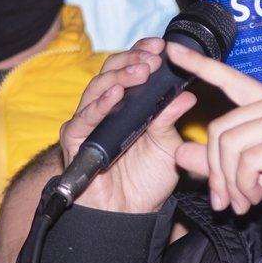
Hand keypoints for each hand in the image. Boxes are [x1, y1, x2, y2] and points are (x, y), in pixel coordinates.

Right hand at [59, 37, 196, 213]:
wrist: (128, 216)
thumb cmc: (147, 181)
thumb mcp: (167, 148)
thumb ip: (172, 122)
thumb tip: (187, 97)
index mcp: (129, 105)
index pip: (131, 69)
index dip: (143, 54)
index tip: (161, 46)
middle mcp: (107, 108)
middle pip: (112, 72)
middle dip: (133, 60)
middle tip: (153, 57)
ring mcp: (89, 123)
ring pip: (98, 88)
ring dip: (120, 77)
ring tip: (140, 71)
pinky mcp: (75, 141)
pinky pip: (83, 119)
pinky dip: (99, 105)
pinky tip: (116, 95)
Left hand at [166, 42, 261, 231]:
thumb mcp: (250, 175)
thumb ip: (218, 162)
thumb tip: (179, 151)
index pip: (229, 79)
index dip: (199, 65)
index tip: (173, 50)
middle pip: (219, 128)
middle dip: (215, 171)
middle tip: (224, 200)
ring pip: (230, 145)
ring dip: (230, 182)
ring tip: (241, 202)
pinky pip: (247, 161)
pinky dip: (244, 186)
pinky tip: (255, 197)